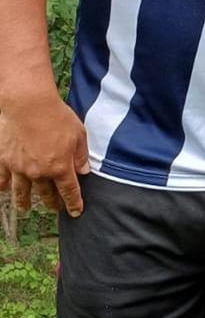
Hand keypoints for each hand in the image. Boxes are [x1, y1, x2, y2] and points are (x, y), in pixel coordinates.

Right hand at [0, 94, 89, 215]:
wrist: (28, 105)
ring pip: (22, 191)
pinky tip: (4, 190)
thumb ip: (81, 155)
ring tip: (25, 208)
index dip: (73, 203)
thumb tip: (83, 171)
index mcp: (60, 167)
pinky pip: (3, 179)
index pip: (69, 191)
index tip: (75, 212)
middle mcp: (39, 173)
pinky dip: (4, 186)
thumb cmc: (56, 116)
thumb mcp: (78, 134)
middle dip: (51, 203)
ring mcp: (19, 168)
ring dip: (24, 202)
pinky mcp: (4, 160)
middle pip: (46, 194)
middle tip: (54, 208)